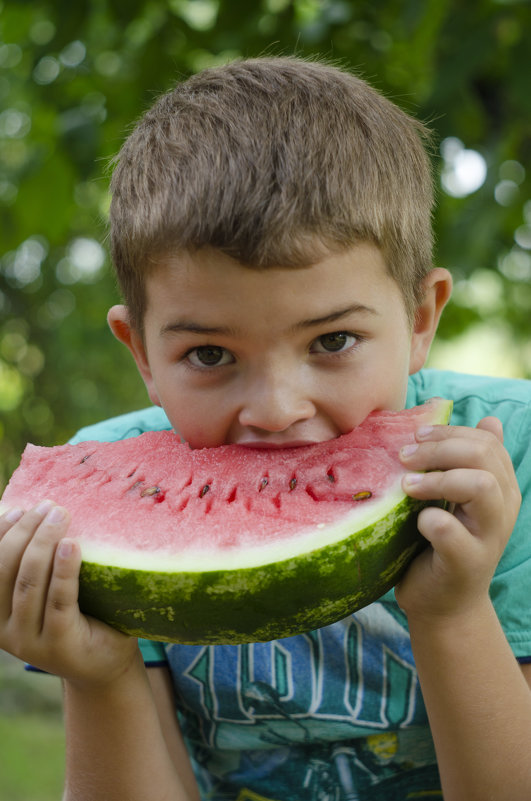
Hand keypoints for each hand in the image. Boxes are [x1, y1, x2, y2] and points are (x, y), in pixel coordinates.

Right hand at [0, 501, 137, 686]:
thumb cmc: (77, 617)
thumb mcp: (46, 594)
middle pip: (6, 571)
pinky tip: (71, 545)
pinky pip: (59, 601)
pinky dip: (63, 570)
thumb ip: (33, 566)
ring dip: (43, 543)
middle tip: (48, 506)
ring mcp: (29, 642)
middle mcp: (4, 631)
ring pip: (29, 584)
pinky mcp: (59, 646)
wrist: (104, 666)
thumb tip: (32, 513)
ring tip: (60, 515)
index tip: (18, 508)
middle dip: (24, 532)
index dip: (0, 535)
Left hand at [395, 417, 520, 620]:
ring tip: (407, 487)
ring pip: (480, 485)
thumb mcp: (457, 499)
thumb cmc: (442, 544)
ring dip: (437, 479)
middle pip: (483, 456)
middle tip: (404, 457)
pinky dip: (429, 520)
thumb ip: (469, 462)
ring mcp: (488, 537)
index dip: (448, 432)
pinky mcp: (467, 564)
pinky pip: (450, 531)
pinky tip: (416, 522)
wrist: (443, 604)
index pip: (486, 442)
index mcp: (501, 488)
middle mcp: (502, 509)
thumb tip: (490, 419)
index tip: (415, 436)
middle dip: (439, 448)